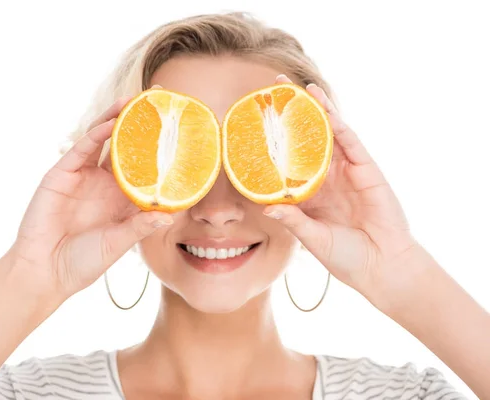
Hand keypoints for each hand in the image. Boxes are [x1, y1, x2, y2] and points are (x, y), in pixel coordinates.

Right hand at [7, 98, 172, 300]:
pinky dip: (96, 134)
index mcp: (122, 199)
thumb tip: (169, 215)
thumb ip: (140, 227)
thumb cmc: (83, 263)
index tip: (180, 133)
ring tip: (134, 101)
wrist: (44, 273)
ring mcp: (83, 176)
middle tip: (159, 101)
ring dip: (117, 119)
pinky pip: (82, 149)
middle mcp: (105, 183)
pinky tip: (111, 123)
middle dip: (140, 124)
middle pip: (126, 146)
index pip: (146, 168)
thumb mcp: (118, 244)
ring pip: (103, 140)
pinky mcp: (62, 175)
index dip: (161, 150)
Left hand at [264, 75, 420, 303]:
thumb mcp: (312, 237)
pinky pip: (351, 143)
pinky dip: (338, 125)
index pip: (289, 159)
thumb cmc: (346, 257)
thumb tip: (266, 208)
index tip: (256, 121)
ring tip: (302, 87)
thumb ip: (292, 220)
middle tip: (276, 88)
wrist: (381, 267)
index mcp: (311, 192)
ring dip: (318, 109)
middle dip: (294, 113)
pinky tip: (326, 109)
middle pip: (309, 138)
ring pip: (330, 133)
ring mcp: (348, 172)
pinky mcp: (367, 171)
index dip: (276, 139)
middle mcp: (328, 177)